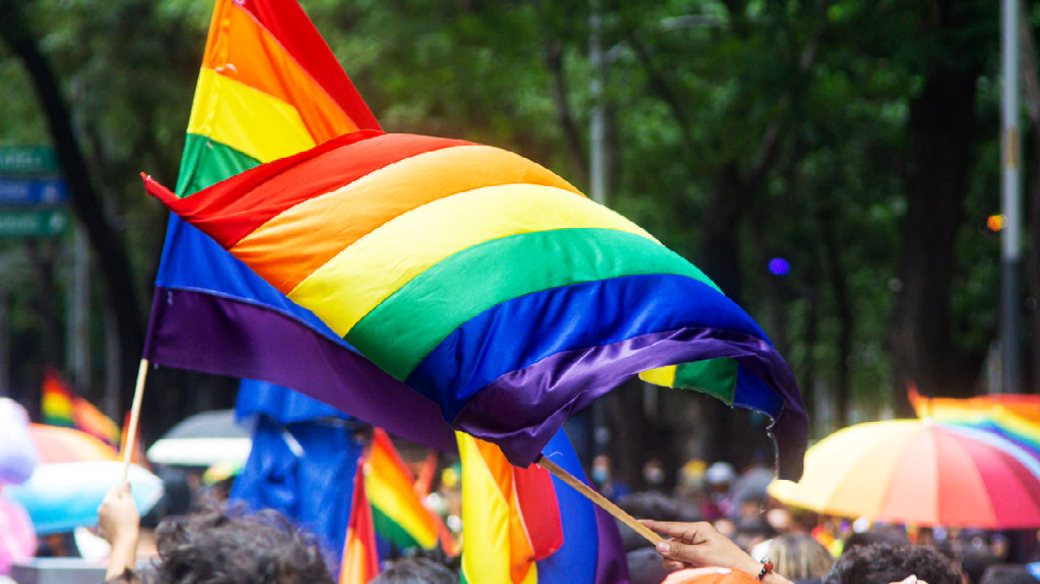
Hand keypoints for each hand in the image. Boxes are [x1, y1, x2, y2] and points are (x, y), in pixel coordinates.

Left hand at [98, 483, 139, 547]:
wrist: (124, 540)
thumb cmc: (129, 520)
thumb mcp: (130, 503)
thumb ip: (126, 491)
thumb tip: (125, 481)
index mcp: (108, 500)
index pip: (114, 489)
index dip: (122, 493)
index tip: (128, 500)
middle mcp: (101, 508)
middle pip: (110, 499)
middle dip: (118, 503)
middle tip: (127, 511)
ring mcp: (99, 518)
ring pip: (108, 510)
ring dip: (115, 512)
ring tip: (124, 520)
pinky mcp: (100, 527)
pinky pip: (107, 520)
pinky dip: (112, 521)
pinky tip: (119, 527)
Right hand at [640, 520, 761, 573]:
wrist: (745, 573)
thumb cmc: (727, 561)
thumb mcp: (702, 555)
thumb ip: (679, 551)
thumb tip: (659, 545)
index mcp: (697, 529)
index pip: (670, 526)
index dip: (653, 525)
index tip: (638, 523)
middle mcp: (695, 536)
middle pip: (669, 544)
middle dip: (671, 556)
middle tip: (682, 566)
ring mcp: (695, 547)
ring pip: (673, 555)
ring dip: (677, 564)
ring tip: (690, 569)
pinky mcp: (697, 558)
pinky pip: (681, 561)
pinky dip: (683, 567)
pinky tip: (692, 570)